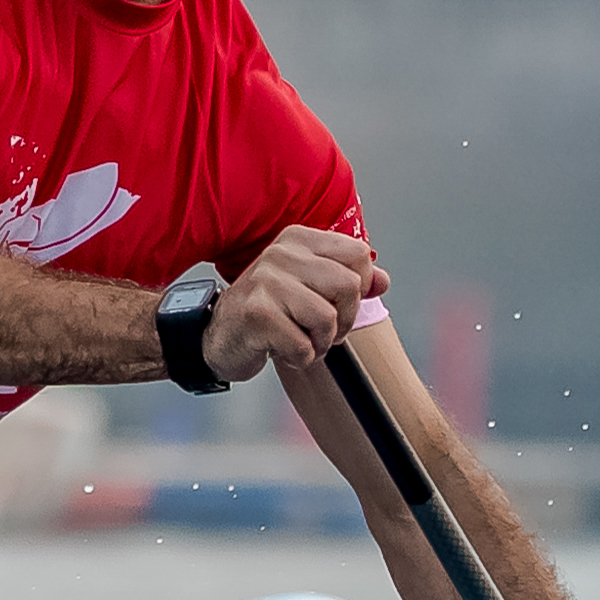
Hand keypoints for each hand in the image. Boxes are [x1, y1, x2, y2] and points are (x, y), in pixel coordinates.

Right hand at [202, 225, 388, 380]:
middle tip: (322, 332)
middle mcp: (281, 254)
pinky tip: (281, 350)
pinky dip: (300, 358)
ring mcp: (267, 283)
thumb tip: (383, 281)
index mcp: (297, 240)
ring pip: (328, 319)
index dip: (361, 286)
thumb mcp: (307, 286)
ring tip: (300, 342)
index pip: (358, 254)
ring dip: (321, 343)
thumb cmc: (268, 311)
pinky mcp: (257, 315)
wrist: (216, 336)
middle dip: (344, 320)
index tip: (339, 303)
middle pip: (349, 286)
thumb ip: (347, 279)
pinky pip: (303, 346)